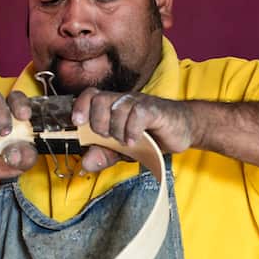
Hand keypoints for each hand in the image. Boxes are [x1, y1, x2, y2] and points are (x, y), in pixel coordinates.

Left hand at [71, 89, 193, 172]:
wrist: (182, 130)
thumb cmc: (150, 136)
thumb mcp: (122, 151)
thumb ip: (103, 155)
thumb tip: (85, 163)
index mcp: (112, 106)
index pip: (90, 95)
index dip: (80, 106)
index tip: (76, 122)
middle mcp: (123, 100)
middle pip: (100, 100)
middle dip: (98, 123)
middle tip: (108, 138)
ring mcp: (140, 103)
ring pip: (118, 107)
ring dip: (117, 130)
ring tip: (124, 142)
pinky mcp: (155, 109)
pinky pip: (138, 113)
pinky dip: (132, 130)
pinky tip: (135, 141)